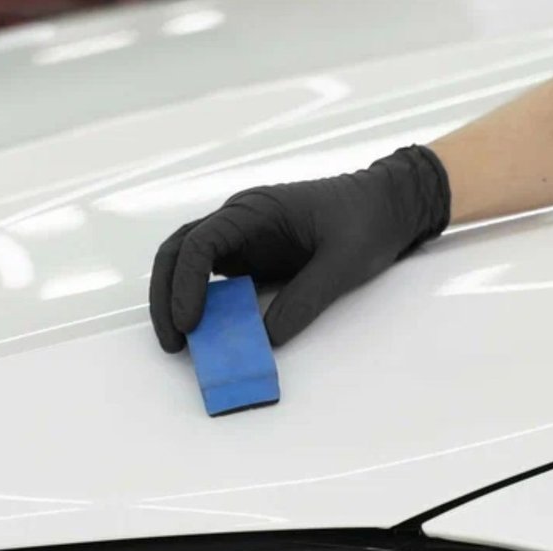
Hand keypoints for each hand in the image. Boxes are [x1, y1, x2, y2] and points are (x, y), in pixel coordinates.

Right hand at [149, 145, 449, 351]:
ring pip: (188, 263)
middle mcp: (239, 220)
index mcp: (255, 210)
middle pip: (179, 251)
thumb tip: (266, 340)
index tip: (190, 323)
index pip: (201, 242)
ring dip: (176, 299)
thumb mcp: (343, 263)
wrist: (386, 206)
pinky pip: (213, 280)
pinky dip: (202, 305)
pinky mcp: (251, 258)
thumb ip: (305, 300)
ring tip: (181, 343)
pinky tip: (207, 334)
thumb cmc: (366, 222)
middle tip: (174, 342)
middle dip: (166, 295)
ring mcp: (242, 239)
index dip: (186, 284)